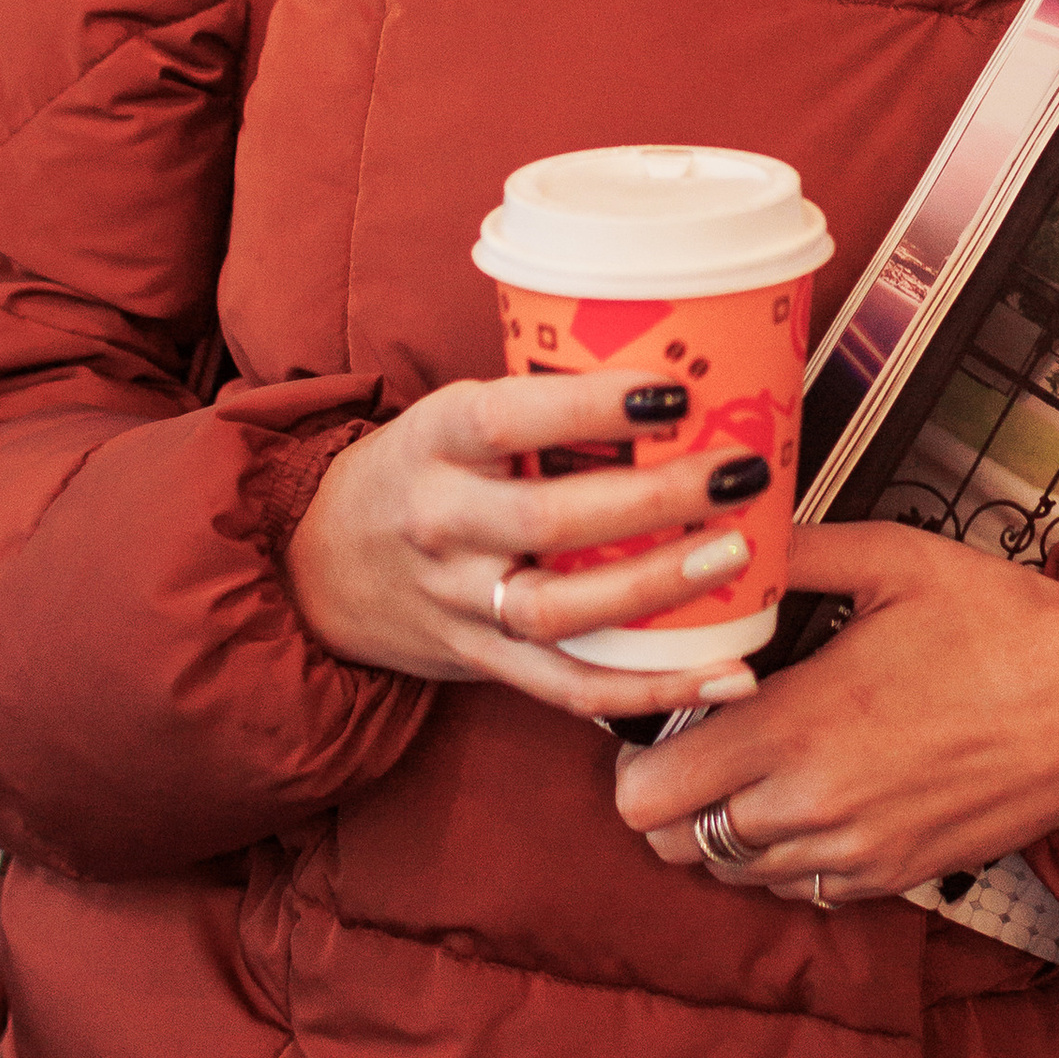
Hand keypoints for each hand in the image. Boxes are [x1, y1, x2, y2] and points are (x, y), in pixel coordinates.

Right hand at [285, 372, 767, 726]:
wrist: (323, 565)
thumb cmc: (423, 470)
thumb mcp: (455, 415)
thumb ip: (542, 406)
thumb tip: (684, 368)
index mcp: (435, 440)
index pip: (508, 418)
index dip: (591, 407)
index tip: (674, 390)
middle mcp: (440, 522)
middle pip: (547, 520)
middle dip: (653, 500)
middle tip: (735, 472)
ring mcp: (458, 600)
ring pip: (560, 610)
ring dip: (656, 587)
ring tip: (733, 555)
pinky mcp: (483, 661)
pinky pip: (571, 686)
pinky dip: (653, 689)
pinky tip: (723, 673)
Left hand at [613, 521, 1058, 905]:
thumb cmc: (1003, 622)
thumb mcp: (892, 556)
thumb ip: (788, 551)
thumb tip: (717, 529)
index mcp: (797, 729)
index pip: (646, 795)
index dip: (629, 751)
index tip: (653, 707)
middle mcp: (811, 809)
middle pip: (669, 844)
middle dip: (664, 789)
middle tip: (695, 730)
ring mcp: (853, 854)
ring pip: (726, 873)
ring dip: (719, 822)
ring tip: (752, 755)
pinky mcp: (892, 878)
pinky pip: (795, 888)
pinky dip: (779, 852)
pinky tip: (808, 787)